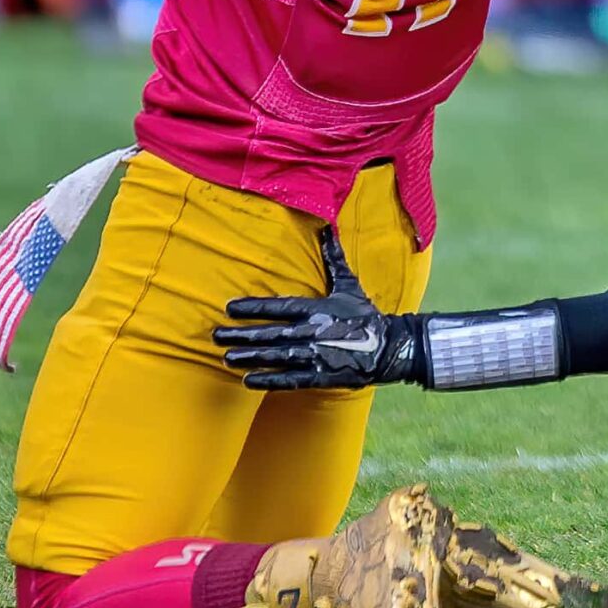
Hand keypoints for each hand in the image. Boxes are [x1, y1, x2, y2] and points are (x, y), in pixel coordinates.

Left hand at [214, 224, 423, 390]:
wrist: (390, 346)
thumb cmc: (365, 314)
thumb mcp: (348, 284)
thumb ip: (333, 258)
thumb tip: (326, 227)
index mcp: (318, 309)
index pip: (279, 307)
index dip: (253, 308)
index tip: (229, 308)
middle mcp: (314, 332)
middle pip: (271, 334)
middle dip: (242, 335)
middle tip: (216, 335)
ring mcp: (317, 356)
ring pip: (277, 357)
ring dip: (250, 357)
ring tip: (226, 357)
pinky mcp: (322, 376)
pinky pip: (291, 379)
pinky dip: (270, 380)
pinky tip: (249, 380)